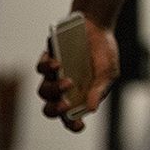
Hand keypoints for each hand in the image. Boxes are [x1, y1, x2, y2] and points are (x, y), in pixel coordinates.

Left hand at [36, 14, 119, 131]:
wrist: (97, 25)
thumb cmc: (104, 52)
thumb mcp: (108, 73)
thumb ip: (99, 90)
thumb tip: (91, 109)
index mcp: (79, 97)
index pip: (71, 118)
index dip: (72, 125)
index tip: (80, 124)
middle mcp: (63, 90)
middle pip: (51, 108)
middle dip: (56, 110)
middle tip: (66, 105)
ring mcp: (54, 75)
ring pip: (43, 91)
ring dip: (53, 90)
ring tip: (68, 81)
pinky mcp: (48, 59)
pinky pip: (41, 68)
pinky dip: (47, 68)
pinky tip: (58, 63)